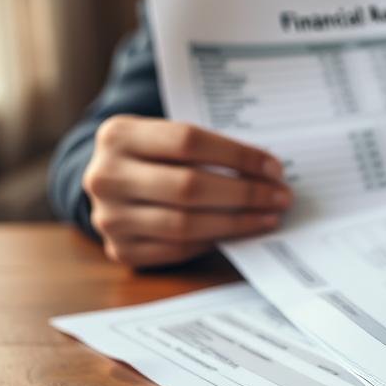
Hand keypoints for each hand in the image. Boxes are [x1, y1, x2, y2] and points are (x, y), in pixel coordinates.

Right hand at [83, 115, 291, 267]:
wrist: (110, 184)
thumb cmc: (153, 156)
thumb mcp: (165, 136)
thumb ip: (206, 148)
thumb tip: (269, 173)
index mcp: (118, 134)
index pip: (188, 142)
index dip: (238, 156)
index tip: (274, 168)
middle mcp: (105, 176)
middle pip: (189, 187)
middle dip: (245, 193)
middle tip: (280, 197)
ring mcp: (109, 217)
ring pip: (186, 225)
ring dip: (237, 223)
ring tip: (268, 217)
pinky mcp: (120, 250)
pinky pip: (178, 250)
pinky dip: (213, 242)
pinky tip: (238, 233)